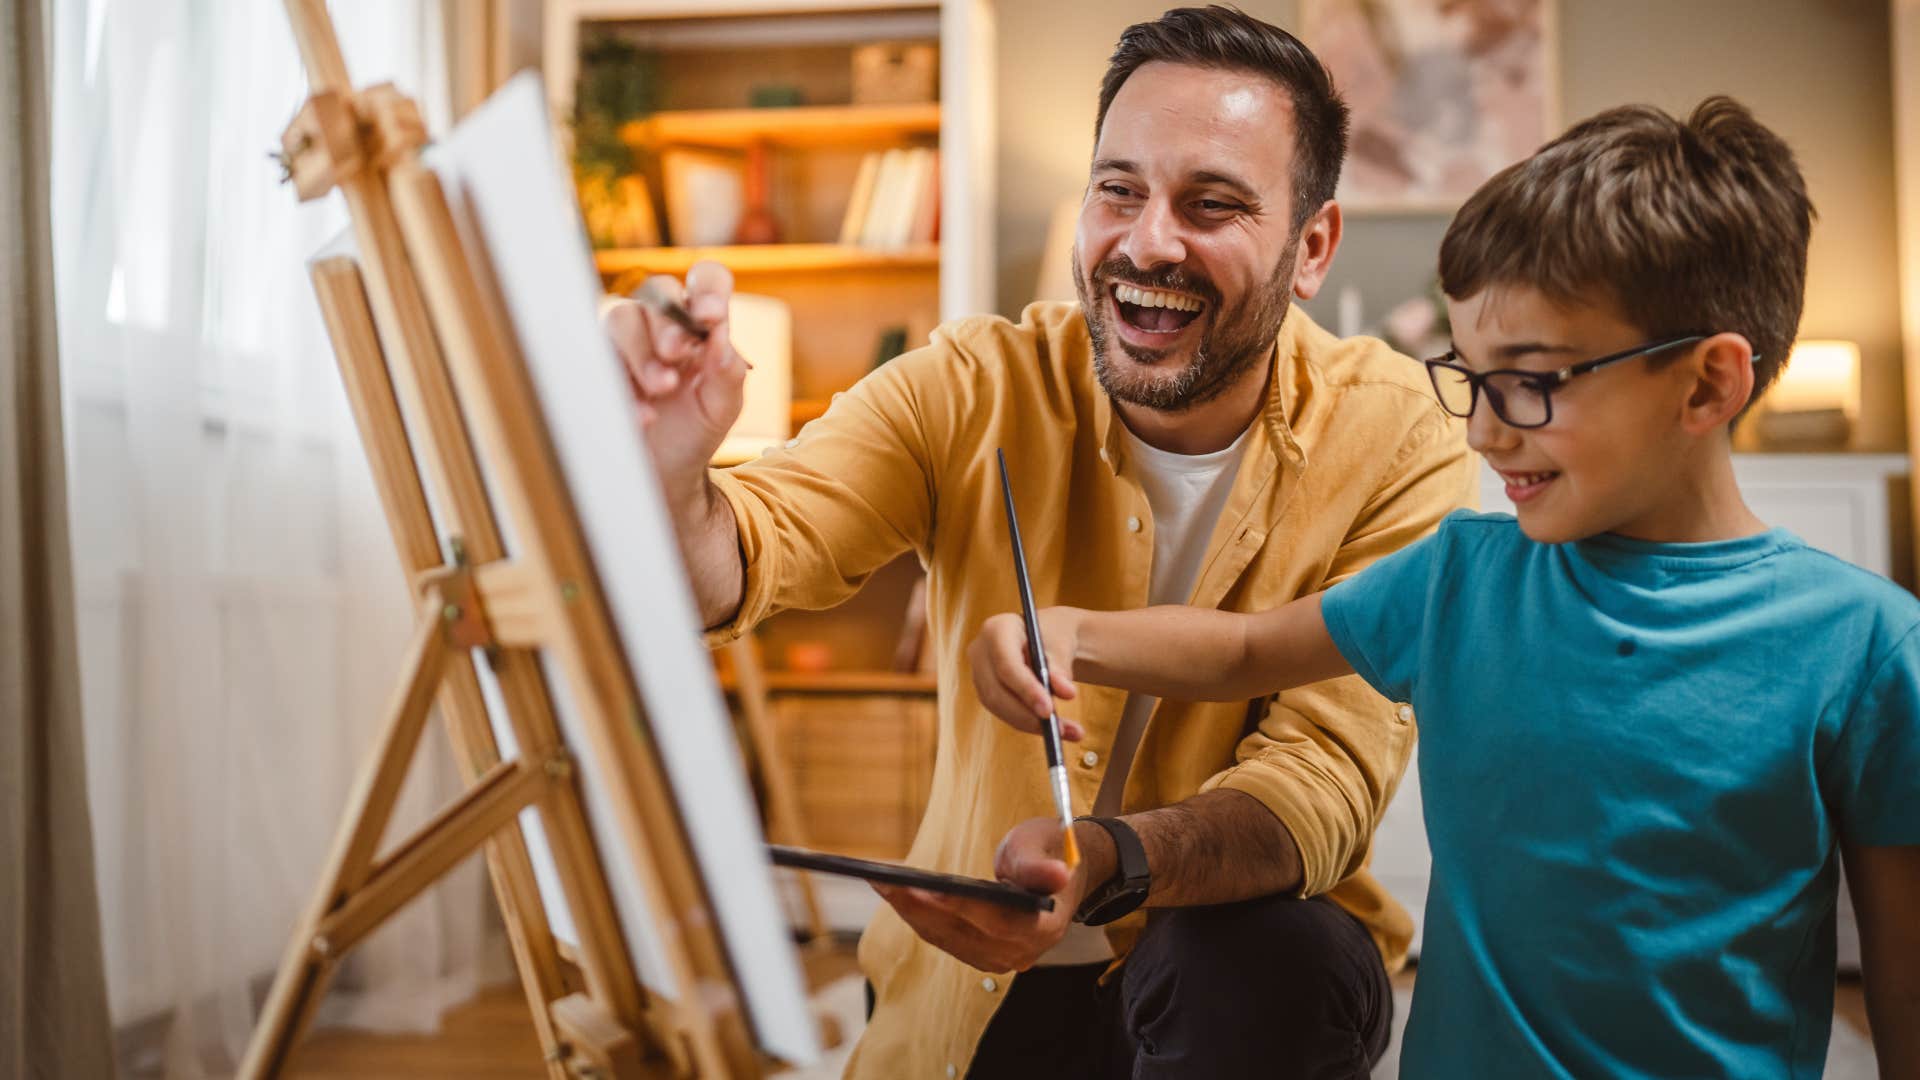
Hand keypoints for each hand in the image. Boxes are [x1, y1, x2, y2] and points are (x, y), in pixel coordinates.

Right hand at [602, 262, 746, 503]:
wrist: (664, 470)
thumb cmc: (696, 427)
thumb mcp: (723, 406)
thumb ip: (729, 372)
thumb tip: (721, 338)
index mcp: (700, 322)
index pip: (706, 281)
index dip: (708, 289)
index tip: (711, 316)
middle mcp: (661, 322)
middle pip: (659, 292)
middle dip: (669, 322)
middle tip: (676, 353)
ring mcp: (625, 340)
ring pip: (621, 316)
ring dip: (642, 352)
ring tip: (661, 388)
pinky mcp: (598, 364)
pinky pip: (598, 358)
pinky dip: (621, 385)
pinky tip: (642, 415)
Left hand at [873, 817, 1108, 972]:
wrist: (1059, 873)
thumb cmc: (1049, 852)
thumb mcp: (1044, 846)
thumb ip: (1042, 865)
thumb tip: (1057, 875)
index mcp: (1044, 926)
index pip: (999, 923)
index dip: (963, 908)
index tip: (928, 889)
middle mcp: (1021, 951)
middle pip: (961, 932)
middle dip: (918, 906)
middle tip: (883, 880)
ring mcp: (1000, 958)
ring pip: (945, 937)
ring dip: (909, 911)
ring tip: (880, 882)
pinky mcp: (980, 955)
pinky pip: (942, 937)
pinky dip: (917, 916)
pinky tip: (895, 894)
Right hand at [967, 607, 1084, 739]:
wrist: (1047, 637)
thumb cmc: (1054, 636)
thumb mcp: (1061, 647)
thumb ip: (1060, 668)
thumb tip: (1065, 692)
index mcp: (997, 629)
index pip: (1006, 664)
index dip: (1026, 689)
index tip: (1048, 711)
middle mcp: (980, 651)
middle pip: (997, 691)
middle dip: (1027, 715)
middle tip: (1058, 729)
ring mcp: (979, 673)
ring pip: (999, 707)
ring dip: (1031, 724)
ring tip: (1067, 732)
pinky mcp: (986, 692)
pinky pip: (1004, 713)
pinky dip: (1029, 723)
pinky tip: (1054, 730)